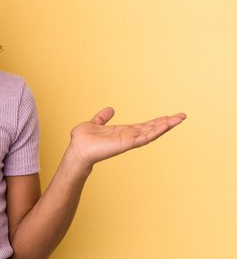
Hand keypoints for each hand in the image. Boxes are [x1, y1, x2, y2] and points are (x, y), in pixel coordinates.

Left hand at [68, 107, 186, 167]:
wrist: (77, 149)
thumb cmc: (83, 139)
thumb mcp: (94, 123)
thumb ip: (103, 117)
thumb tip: (110, 109)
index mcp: (123, 131)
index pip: (144, 125)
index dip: (156, 121)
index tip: (169, 116)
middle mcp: (128, 136)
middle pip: (152, 128)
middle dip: (166, 123)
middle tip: (182, 116)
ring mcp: (129, 140)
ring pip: (151, 132)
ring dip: (165, 126)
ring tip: (179, 119)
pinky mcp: (126, 144)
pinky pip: (143, 137)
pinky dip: (154, 132)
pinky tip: (165, 126)